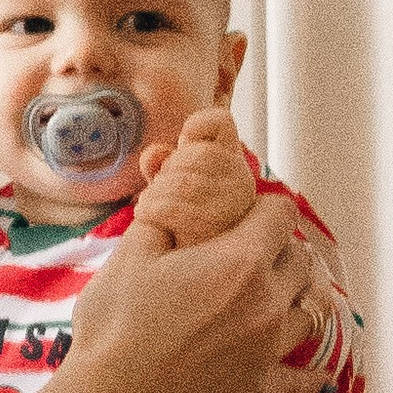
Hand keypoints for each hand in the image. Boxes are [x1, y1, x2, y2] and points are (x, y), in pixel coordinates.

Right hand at [66, 184, 319, 392]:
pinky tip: (319, 375)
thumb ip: (164, 216)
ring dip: (297, 297)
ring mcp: (268, 348)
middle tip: (251, 252)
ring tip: (278, 295)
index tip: (245, 213)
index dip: (263, 207)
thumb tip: (178, 195)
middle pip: (301, 260)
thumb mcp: (132, 251)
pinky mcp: (257, 387)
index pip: (281, 213)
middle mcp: (267, 302)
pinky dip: (310, 376)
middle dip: (281, 248)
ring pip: (311, 312)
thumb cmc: (115, 322)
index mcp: (240, 260)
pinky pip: (301, 380)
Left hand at [130, 109, 256, 252]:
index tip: (183, 144)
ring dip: (155, 194)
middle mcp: (243, 183)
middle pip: (196, 152)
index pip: (220, 122)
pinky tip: (149, 218)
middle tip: (158, 191)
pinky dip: (152, 210)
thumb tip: (155, 154)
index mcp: (232, 164)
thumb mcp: (168, 188)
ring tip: (151, 208)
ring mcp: (236, 208)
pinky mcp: (219, 231)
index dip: (196, 127)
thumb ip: (163, 166)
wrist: (184, 271)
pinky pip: (174, 207)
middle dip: (167, 171)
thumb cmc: (177, 227)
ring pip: (182, 180)